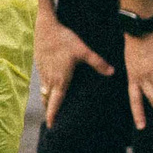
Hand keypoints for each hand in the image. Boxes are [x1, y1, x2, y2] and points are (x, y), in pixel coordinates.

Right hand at [35, 12, 114, 129]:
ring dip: (47, 100)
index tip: (51, 125)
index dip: (53, 115)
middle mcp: (50, 79)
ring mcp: (43, 73)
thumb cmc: (64, 39)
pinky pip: (42, 83)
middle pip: (48, 100)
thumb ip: (98, 63)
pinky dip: (45, 89)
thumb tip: (113, 72)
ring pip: (44, 92)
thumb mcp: (84, 51)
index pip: (55, 102)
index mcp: (61, 80)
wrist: (45, 27)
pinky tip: (50, 88)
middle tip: (53, 121)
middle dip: (49, 111)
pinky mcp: (40, 66)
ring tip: (50, 107)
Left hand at [122, 26, 152, 131]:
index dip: (138, 113)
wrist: (140, 25)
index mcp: (132, 76)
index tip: (141, 127)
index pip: (135, 99)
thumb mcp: (132, 60)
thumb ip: (140, 73)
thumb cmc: (136, 41)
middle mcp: (142, 76)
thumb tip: (150, 83)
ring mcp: (152, 70)